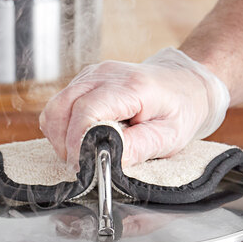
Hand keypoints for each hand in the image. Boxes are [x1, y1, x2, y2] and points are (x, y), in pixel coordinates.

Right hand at [39, 48, 229, 169]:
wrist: (187, 84)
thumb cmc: (181, 111)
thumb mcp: (169, 137)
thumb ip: (137, 148)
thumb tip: (107, 159)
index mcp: (130, 87)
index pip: (87, 111)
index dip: (79, 142)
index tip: (83, 166)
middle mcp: (105, 74)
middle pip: (62, 108)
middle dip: (65, 144)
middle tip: (82, 167)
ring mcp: (93, 75)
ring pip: (56, 107)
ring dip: (61, 137)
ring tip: (82, 155)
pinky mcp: (86, 81)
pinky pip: (61, 106)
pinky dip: (64, 128)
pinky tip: (83, 141)